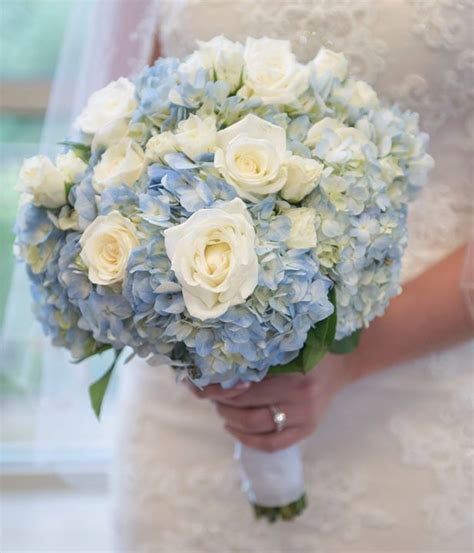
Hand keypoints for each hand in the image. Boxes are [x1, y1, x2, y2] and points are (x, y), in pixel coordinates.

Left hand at [189, 354, 352, 451]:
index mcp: (294, 374)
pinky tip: (233, 429)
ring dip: (231, 420)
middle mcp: (300, 399)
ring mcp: (305, 418)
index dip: (223, 388)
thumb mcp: (287, 345)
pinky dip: (247, 440)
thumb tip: (220, 365)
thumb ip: (261, 354)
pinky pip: (272, 444)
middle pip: (248, 410)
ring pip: (256, 428)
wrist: (342, 364)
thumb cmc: (310, 349)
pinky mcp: (307, 430)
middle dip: (223, 405)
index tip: (210, 382)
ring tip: (222, 409)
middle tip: (212, 396)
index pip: (247, 388)